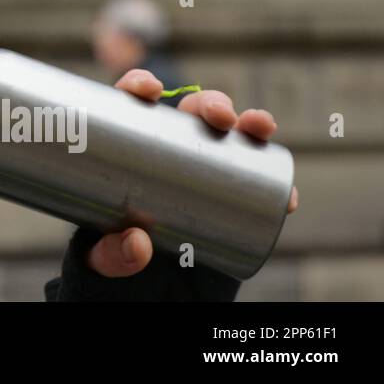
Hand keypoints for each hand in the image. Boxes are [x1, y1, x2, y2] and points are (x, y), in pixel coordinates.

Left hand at [87, 69, 299, 277]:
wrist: (149, 298)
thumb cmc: (113, 265)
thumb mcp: (98, 262)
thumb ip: (109, 255)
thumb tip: (137, 243)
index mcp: (129, 151)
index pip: (132, 106)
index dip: (140, 85)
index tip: (147, 89)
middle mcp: (171, 155)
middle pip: (190, 113)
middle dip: (209, 102)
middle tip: (217, 116)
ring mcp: (207, 177)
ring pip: (232, 139)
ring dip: (250, 124)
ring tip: (257, 127)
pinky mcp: (233, 206)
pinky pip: (261, 191)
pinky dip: (277, 189)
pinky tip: (285, 194)